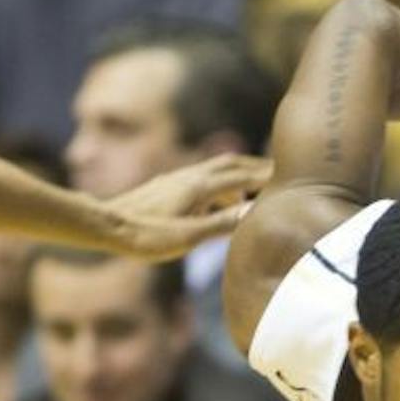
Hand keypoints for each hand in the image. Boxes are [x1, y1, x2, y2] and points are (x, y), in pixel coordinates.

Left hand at [106, 152, 272, 259]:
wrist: (106, 226)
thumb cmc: (144, 236)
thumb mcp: (187, 237)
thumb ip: (221, 224)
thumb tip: (253, 212)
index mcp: (199, 185)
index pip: (244, 176)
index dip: (269, 176)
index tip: (293, 177)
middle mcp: (190, 176)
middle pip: (232, 163)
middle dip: (257, 166)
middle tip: (280, 172)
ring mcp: (177, 179)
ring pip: (216, 170)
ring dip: (239, 175)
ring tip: (254, 189)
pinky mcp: (167, 187)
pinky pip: (203, 180)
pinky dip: (220, 185)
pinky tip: (217, 202)